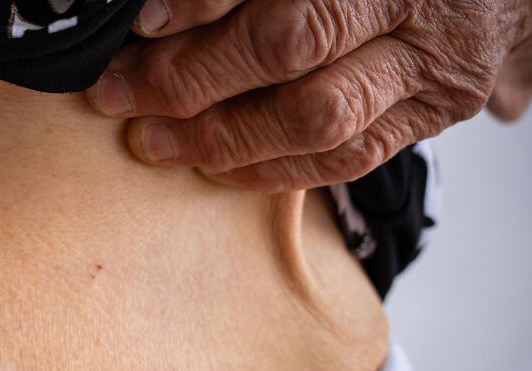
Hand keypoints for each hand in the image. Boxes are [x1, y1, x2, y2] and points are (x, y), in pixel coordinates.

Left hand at [87, 0, 531, 191]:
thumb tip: (160, 14)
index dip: (198, 5)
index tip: (139, 26)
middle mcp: (412, 3)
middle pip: (288, 44)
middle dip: (190, 76)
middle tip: (118, 91)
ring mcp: (431, 63)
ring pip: (316, 116)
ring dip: (220, 136)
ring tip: (152, 140)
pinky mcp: (437, 112)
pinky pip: (348, 158)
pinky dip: (272, 168)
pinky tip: (214, 167)